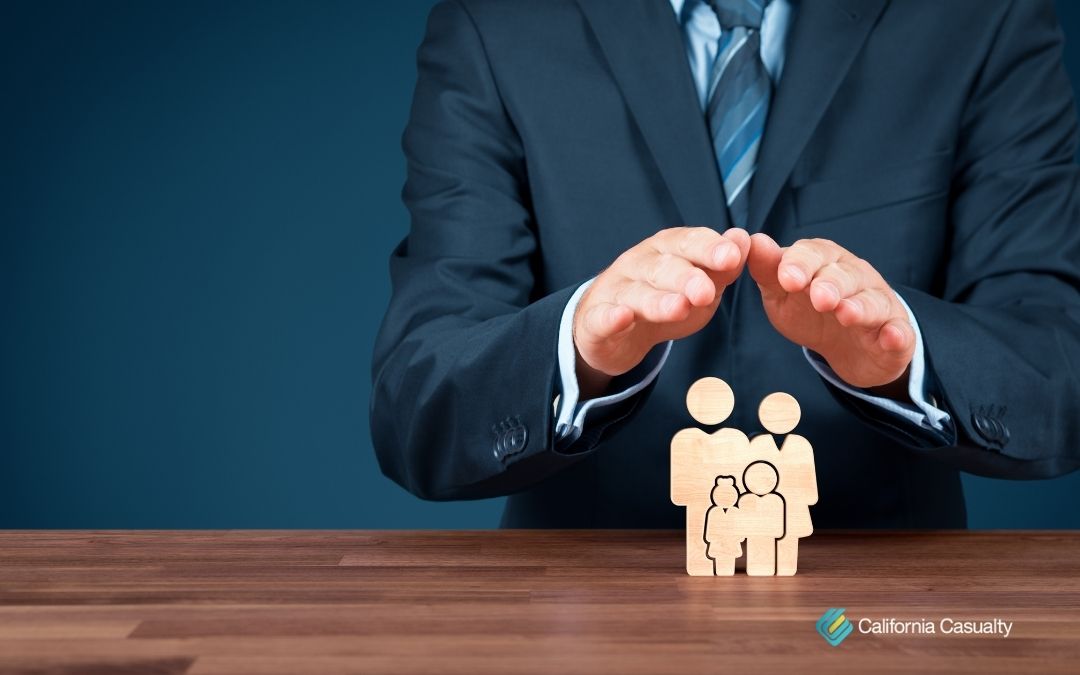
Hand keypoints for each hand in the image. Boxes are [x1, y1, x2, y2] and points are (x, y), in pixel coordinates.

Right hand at [574, 227, 750, 396]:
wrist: (614, 331)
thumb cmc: (664, 300)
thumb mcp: (701, 285)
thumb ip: (722, 268)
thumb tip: (744, 239)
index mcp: (665, 250)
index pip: (687, 242)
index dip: (708, 248)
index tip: (731, 256)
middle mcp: (638, 263)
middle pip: (662, 267)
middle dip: (685, 277)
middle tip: (706, 291)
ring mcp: (615, 291)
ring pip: (636, 293)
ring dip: (657, 300)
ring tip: (679, 308)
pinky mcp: (596, 321)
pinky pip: (602, 317)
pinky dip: (611, 317)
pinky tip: (622, 316)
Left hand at [746, 234, 914, 391]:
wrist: (846, 348)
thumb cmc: (810, 312)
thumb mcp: (782, 293)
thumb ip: (768, 270)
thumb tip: (753, 240)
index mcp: (825, 262)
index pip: (813, 254)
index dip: (800, 264)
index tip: (786, 279)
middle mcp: (856, 277)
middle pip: (845, 275)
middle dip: (832, 284)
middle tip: (819, 298)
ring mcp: (879, 304)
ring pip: (872, 301)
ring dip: (861, 307)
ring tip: (846, 314)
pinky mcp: (897, 333)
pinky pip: (900, 332)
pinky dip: (897, 334)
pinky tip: (892, 337)